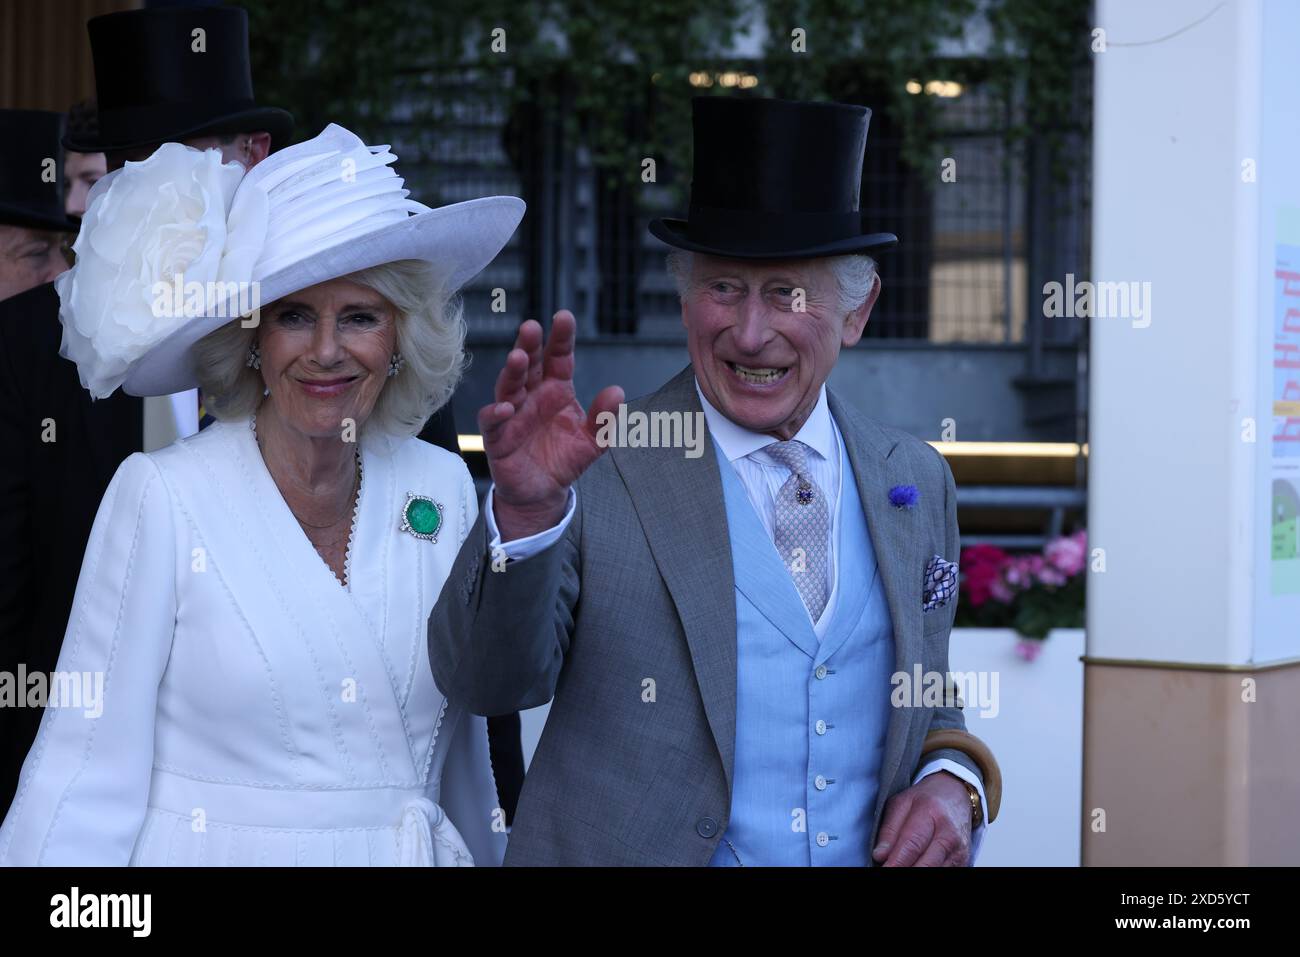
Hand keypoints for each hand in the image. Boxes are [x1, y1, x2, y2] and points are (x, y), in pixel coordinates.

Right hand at [479, 311, 622, 539]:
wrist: (542, 493)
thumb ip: (604, 419)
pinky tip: (506, 407)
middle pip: (530, 365)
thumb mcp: (593, 442)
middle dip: (530, 345)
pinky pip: (493, 421)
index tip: (564, 318)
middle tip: (532, 327)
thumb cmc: (563, 459)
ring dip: (512, 372)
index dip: (561, 339)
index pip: (558, 358)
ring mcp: (513, 414)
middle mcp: (532, 396)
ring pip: (509, 386)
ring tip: (518, 358)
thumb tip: (617, 392)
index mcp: (556, 389)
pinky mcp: (498, 436)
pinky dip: (496, 413)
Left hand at [871, 771, 972, 866]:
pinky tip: (915, 864)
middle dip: (905, 870)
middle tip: (889, 869)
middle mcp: (948, 834)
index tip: (885, 868)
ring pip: (935, 871)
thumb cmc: (925, 799)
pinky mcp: (963, 861)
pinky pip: (944, 872)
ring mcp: (958, 850)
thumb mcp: (901, 803)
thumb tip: (880, 855)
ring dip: (916, 872)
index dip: (896, 861)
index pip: (912, 845)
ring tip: (902, 864)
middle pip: (926, 864)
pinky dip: (927, 871)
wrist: (955, 794)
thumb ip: (889, 830)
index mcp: (930, 813)